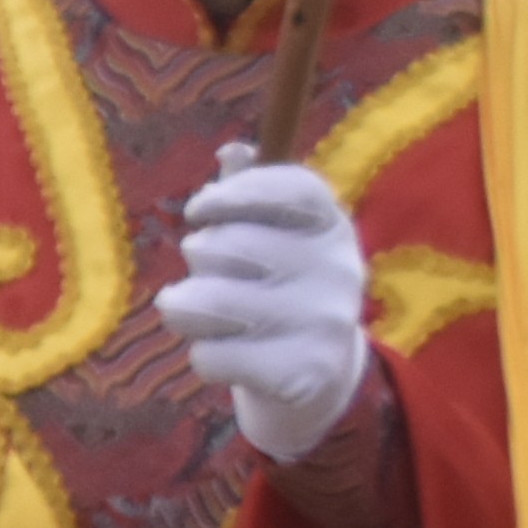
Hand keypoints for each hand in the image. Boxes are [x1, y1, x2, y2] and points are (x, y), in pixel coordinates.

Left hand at [160, 150, 377, 461]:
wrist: (322, 376)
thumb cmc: (278, 290)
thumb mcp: (273, 237)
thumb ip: (250, 195)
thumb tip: (233, 152)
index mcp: (332, 224)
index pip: (286, 186)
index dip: (229, 194)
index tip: (198, 212)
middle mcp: (340, 267)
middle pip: (220, 245)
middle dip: (197, 262)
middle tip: (216, 277)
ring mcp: (325, 321)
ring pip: (204, 302)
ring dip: (188, 312)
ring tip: (210, 319)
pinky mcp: (305, 372)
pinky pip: (210, 356)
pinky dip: (205, 359)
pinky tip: (235, 357)